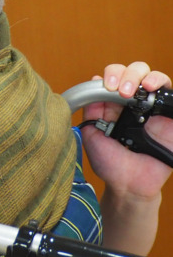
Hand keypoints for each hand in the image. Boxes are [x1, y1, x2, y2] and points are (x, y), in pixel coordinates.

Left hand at [82, 62, 172, 199]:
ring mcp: (153, 109)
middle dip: (126, 74)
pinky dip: (163, 85)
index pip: (113, 77)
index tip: (106, 86)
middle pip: (133, 71)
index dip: (110, 75)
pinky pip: (171, 94)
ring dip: (144, 76)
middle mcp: (133, 102)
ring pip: (154, 78)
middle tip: (121, 90)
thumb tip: (92, 84)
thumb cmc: (110, 162)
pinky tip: (152, 88)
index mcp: (113, 104)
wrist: (129, 185)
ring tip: (137, 89)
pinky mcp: (169, 117)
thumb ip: (91, 110)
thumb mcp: (92, 134)